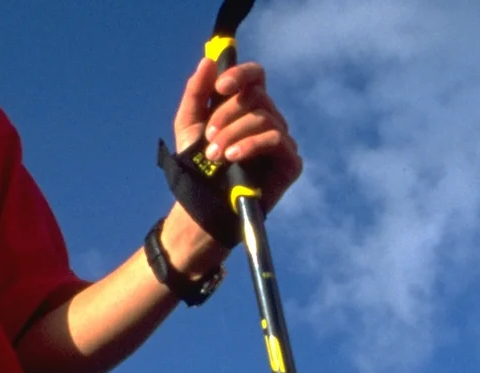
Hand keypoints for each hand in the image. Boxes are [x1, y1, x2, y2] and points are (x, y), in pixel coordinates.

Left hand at [173, 58, 302, 211]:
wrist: (205, 204)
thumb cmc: (198, 165)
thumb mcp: (189, 124)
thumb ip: (196, 92)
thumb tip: (208, 60)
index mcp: (247, 107)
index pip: (254, 76)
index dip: (240, 75)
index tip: (220, 88)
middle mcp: (268, 119)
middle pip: (256, 97)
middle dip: (226, 116)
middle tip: (208, 138)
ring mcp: (281, 140)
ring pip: (264, 117)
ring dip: (234, 134)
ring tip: (215, 155)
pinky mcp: (291, 161)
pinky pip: (276, 139)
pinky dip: (251, 144)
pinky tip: (233, 158)